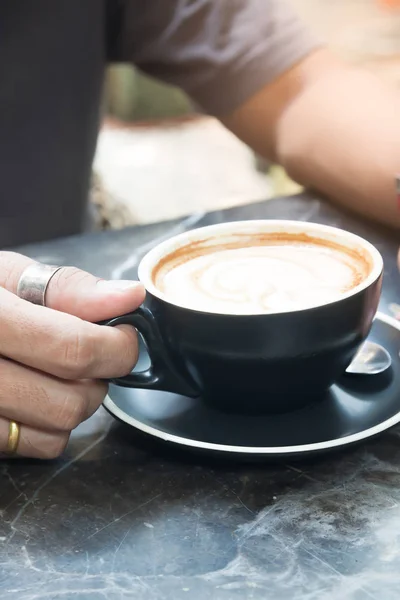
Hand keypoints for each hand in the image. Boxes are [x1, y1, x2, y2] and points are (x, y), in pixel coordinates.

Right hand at [0, 252, 144, 458]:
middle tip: (92, 353)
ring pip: (57, 432)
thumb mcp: (3, 275)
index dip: (116, 346)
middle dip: (99, 377)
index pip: (72, 351)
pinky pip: (35, 448)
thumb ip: (68, 288)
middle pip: (70, 401)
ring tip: (59, 372)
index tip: (124, 335)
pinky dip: (50, 425)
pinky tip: (34, 394)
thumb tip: (129, 297)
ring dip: (76, 402)